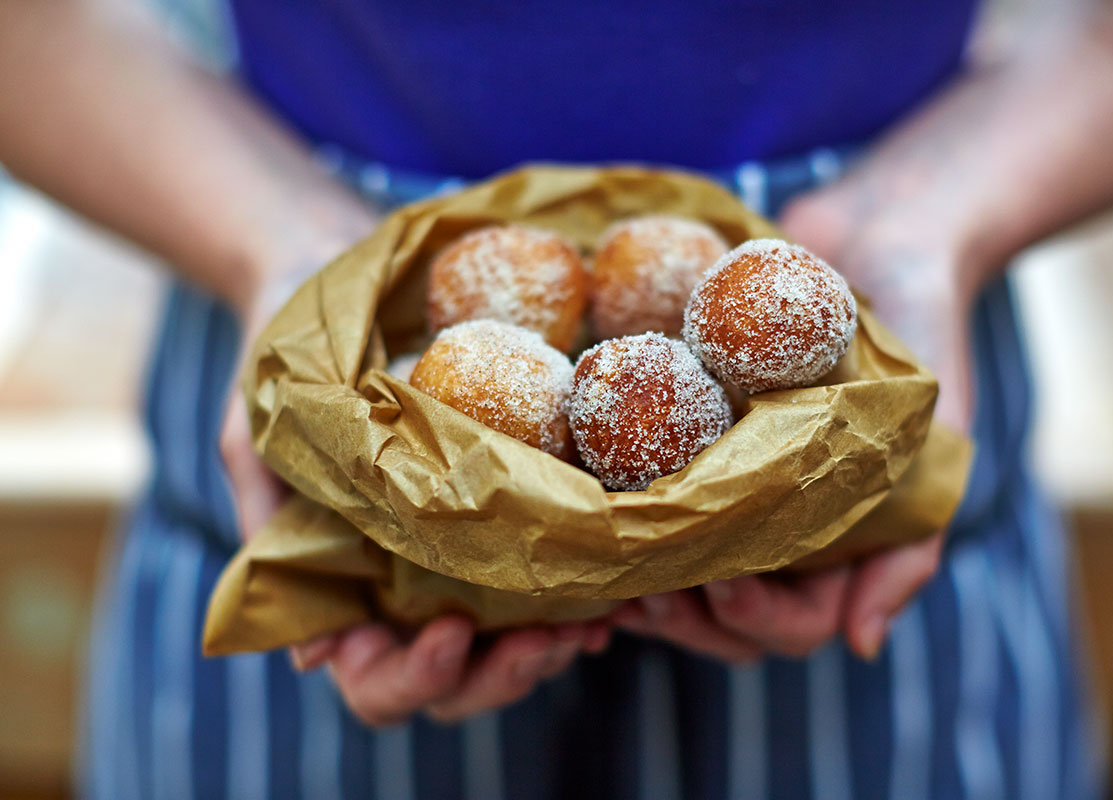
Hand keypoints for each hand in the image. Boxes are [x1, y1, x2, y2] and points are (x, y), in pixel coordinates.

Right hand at [218, 222, 610, 726]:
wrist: (324, 273)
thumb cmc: (282, 356)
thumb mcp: (257, 436)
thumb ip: (272, 527)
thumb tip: (312, 657)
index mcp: (336, 587)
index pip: (371, 677)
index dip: (413, 677)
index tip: (452, 632)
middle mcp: (399, 588)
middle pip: (454, 683)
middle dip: (501, 674)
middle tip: (550, 640)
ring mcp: (453, 559)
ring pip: (506, 649)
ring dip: (550, 649)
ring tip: (594, 622)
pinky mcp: (499, 517)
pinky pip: (542, 583)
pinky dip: (577, 600)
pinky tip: (615, 593)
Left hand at [616, 178, 978, 662]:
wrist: (876, 238)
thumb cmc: (920, 333)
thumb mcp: (938, 435)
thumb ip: (911, 540)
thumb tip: (862, 647)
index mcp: (839, 544)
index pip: (794, 626)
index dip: (755, 621)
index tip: (721, 585)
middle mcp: (780, 528)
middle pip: (724, 623)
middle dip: (685, 618)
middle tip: (644, 590)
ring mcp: (731, 492)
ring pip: (679, 580)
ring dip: (642, 587)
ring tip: (607, 566)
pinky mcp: (686, 442)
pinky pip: (648, 506)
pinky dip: (618, 525)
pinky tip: (585, 515)